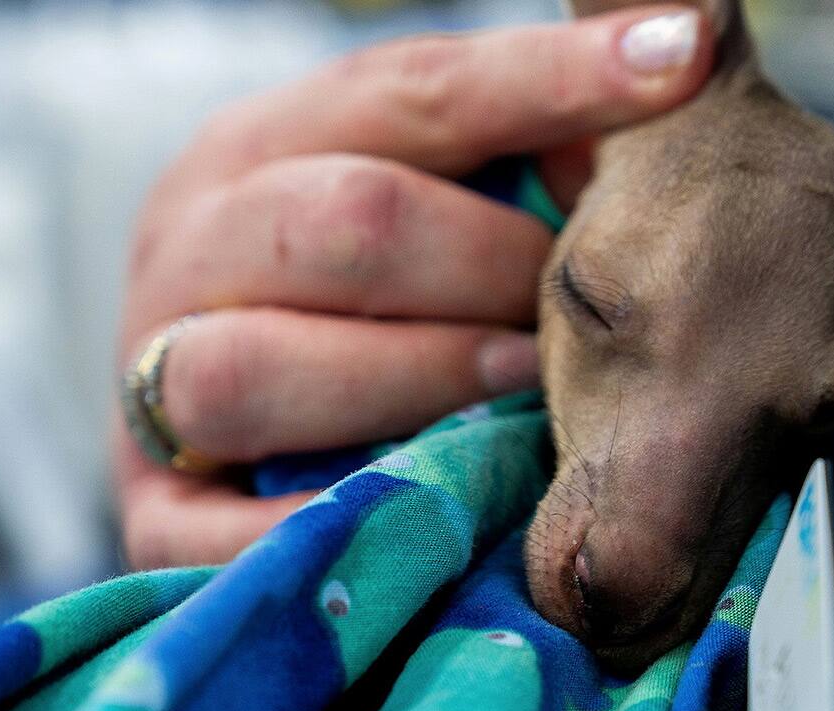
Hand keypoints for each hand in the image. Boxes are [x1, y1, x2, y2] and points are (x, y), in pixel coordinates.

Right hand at [114, 5, 714, 568]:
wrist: (222, 432)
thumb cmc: (366, 308)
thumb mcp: (429, 204)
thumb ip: (525, 158)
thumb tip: (668, 82)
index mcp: (264, 146)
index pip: (415, 92)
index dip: (554, 78)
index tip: (682, 58)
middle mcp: (192, 244)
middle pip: (345, 223)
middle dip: (489, 265)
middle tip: (580, 309)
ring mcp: (151, 378)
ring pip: (258, 368)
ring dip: (421, 380)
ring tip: (519, 390)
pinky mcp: (157, 513)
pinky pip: (222, 530)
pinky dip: (330, 527)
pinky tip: (431, 524)